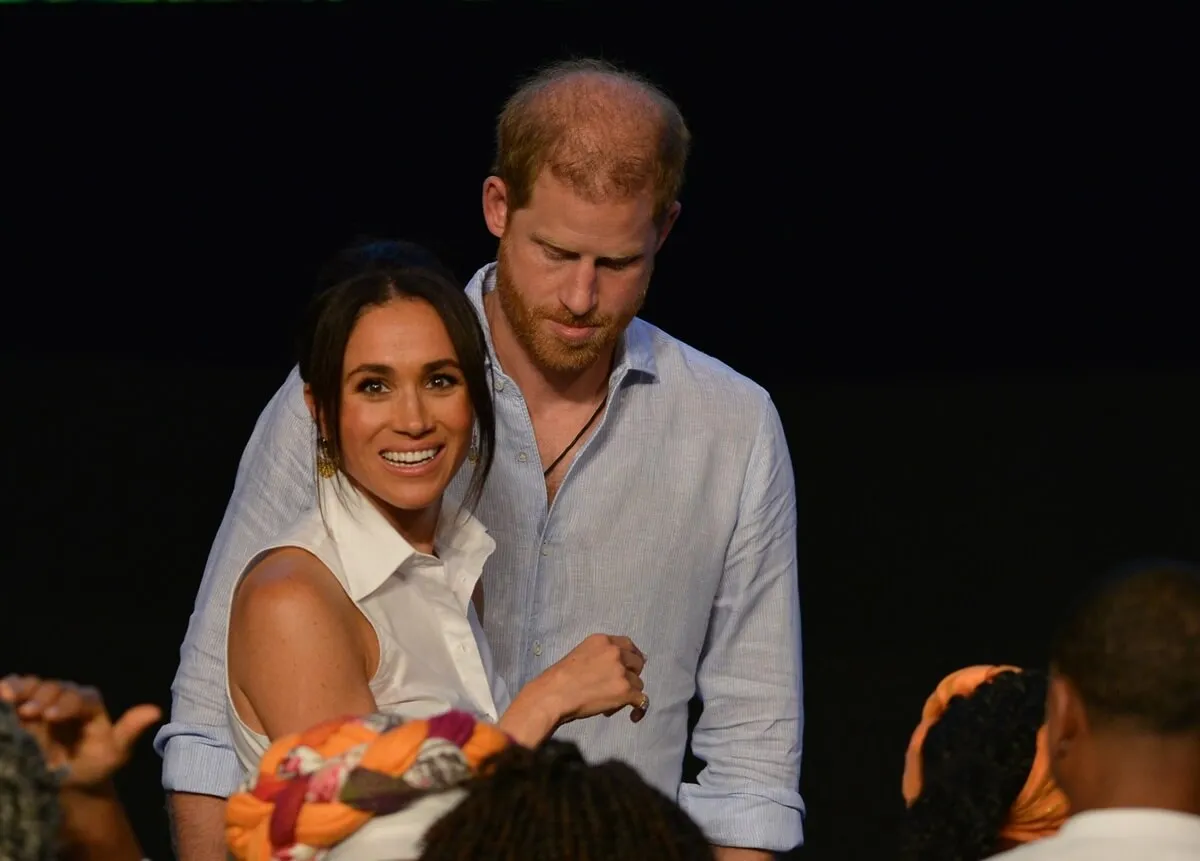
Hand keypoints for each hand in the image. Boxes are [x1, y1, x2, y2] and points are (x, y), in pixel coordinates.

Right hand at [0, 674, 161, 790]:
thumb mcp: (114, 754)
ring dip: (20, 690)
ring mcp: (42, 702)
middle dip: (42, 697)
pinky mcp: (22, 710)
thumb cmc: (94, 766)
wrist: (69, 782)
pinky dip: (6, 692)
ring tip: (8, 698)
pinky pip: (14, 696)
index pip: (79, 697)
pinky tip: (0, 694)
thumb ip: (129, 732)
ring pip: (32, 687)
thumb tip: (155, 711)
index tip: (52, 715)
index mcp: (89, 705)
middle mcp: (65, 697)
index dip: (66, 703)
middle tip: (30, 713)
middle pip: (54, 688)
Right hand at [540, 633, 648, 724]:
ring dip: (629, 693)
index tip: (630, 667)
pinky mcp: (625, 691)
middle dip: (632, 674)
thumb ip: (601, 655)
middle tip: (619, 686)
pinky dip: (638, 709)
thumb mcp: (581, 654)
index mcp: (603, 640)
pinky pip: (642, 700)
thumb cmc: (561, 677)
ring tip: (611, 702)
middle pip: (637, 663)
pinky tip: (633, 716)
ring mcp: (622, 671)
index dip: (632, 657)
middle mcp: (615, 653)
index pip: (628, 644)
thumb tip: (621, 666)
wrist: (554, 694)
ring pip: (638, 683)